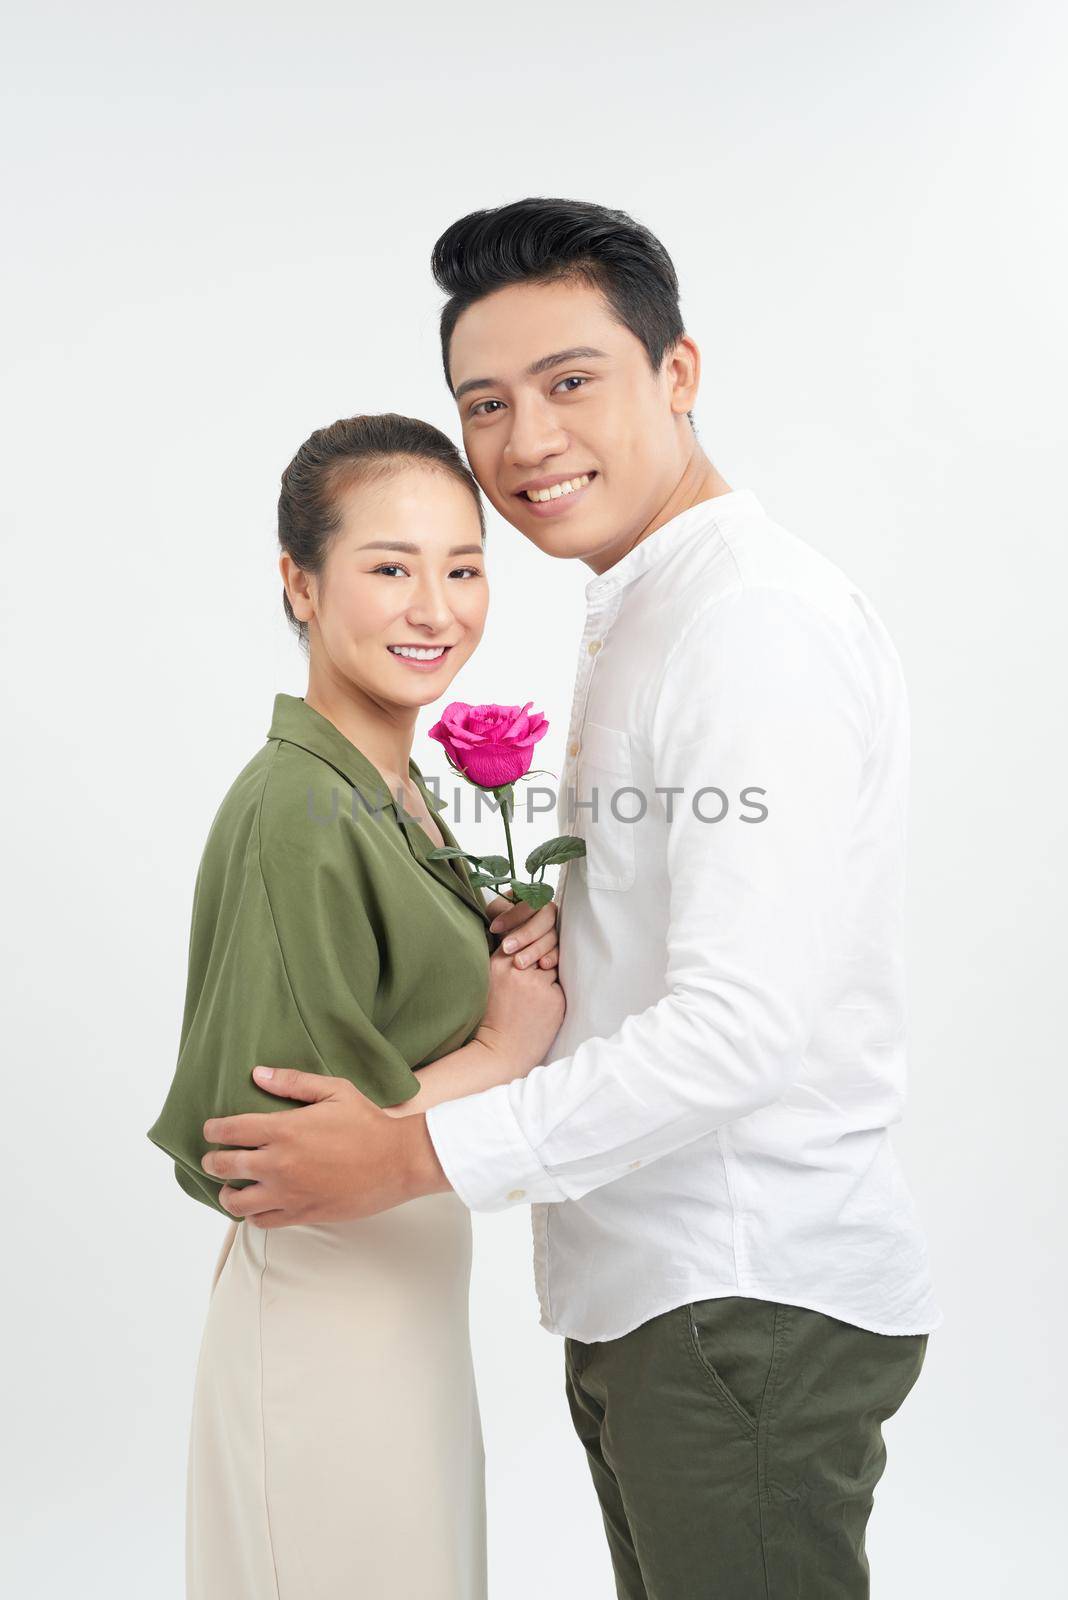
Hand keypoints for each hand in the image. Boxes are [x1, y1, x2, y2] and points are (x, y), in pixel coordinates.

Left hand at [200, 1070, 448, 1226]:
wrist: (398, 1162)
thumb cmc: (368, 1123)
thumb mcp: (335, 1091)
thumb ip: (293, 1082)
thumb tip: (258, 1074)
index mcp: (283, 1130)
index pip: (230, 1130)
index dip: (213, 1130)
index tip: (210, 1130)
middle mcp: (278, 1163)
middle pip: (225, 1165)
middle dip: (212, 1160)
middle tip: (213, 1157)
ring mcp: (288, 1193)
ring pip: (236, 1200)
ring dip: (228, 1191)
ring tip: (231, 1186)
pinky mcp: (301, 1214)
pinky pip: (261, 1221)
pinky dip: (252, 1214)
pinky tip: (258, 1204)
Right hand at [476, 945, 564, 1075]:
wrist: (500, 1052)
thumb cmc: (495, 1018)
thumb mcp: (491, 982)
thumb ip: (507, 962)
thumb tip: (530, 942)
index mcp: (498, 964)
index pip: (523, 938)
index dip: (528, 947)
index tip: (527, 961)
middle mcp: (518, 969)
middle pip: (541, 948)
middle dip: (540, 959)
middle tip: (531, 984)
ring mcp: (537, 983)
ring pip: (553, 965)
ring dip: (548, 978)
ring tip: (535, 999)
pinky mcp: (554, 997)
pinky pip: (560, 985)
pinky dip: (554, 995)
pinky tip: (542, 1009)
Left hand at [486, 891, 558, 969]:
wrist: (509, 940)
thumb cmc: (503, 921)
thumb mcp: (497, 911)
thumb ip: (499, 911)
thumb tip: (502, 920)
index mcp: (535, 898)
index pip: (530, 903)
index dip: (513, 915)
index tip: (495, 928)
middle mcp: (550, 912)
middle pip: (545, 920)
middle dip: (525, 934)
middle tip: (507, 947)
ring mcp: (556, 930)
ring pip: (551, 937)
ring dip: (535, 950)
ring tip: (519, 962)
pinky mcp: (559, 947)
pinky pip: (560, 951)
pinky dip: (552, 958)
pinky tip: (543, 964)